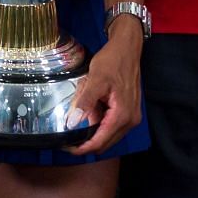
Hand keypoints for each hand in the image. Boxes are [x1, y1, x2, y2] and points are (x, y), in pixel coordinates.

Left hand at [66, 20, 142, 154]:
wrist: (127, 48)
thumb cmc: (113, 61)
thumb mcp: (95, 79)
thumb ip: (85, 102)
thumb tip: (72, 123)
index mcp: (122, 115)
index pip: (100, 142)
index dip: (83, 148)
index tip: (67, 148)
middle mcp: (130, 120)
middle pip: (105, 142)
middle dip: (86, 140)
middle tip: (68, 134)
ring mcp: (131, 117)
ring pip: (107, 133)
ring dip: (93, 127)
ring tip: (80, 109)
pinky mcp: (128, 111)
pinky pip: (111, 124)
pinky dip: (99, 120)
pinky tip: (91, 106)